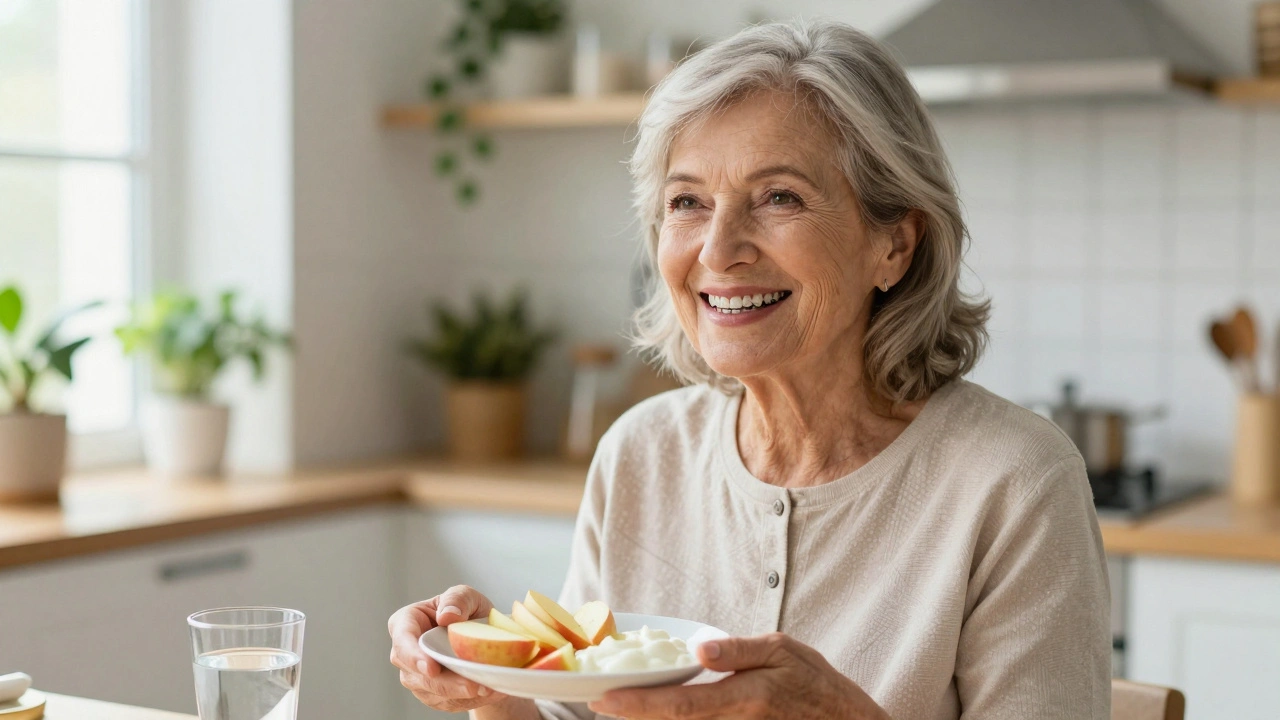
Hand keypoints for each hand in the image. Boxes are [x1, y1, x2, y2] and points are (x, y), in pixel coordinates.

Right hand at [388, 585, 507, 712]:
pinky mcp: (432, 695)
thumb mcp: (466, 595)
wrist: (482, 637)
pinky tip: (489, 691)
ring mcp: (416, 677)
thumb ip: (457, 599)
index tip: (432, 668)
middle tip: (472, 686)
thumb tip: (447, 615)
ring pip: (434, 694)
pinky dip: (470, 700)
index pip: (403, 641)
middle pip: (418, 675)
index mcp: (406, 623)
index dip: (414, 657)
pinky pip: (449, 703)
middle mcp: (405, 654)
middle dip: (446, 684)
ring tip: (489, 687)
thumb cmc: (466, 611)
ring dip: (462, 695)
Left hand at [588, 632, 890, 718]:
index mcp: (744, 698)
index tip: (602, 700)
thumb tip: (699, 649)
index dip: (638, 707)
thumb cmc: (815, 684)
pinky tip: (653, 715)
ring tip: (618, 708)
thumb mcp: (784, 650)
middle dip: (631, 717)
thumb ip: (740, 650)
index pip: (680, 706)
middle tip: (596, 703)